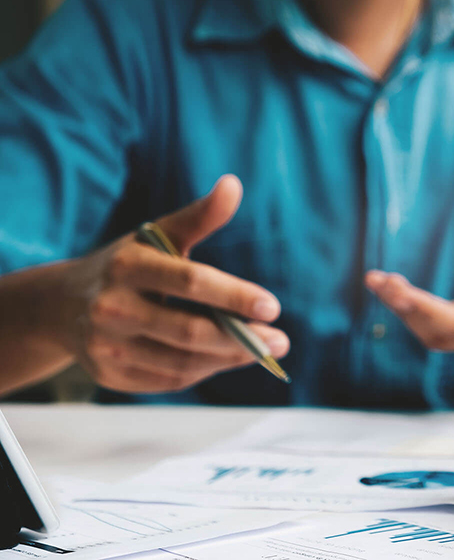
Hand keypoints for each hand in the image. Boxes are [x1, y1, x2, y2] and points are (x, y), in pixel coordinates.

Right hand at [47, 175, 288, 392]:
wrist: (61, 306)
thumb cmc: (127, 265)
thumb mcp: (157, 236)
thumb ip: (199, 216)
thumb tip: (234, 184)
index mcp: (128, 266)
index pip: (190, 282)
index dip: (234, 295)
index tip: (273, 307)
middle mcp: (112, 308)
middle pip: (189, 331)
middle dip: (242, 339)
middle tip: (281, 340)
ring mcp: (106, 346)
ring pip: (183, 363)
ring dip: (229, 359)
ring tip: (263, 350)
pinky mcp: (110, 375)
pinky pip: (169, 380)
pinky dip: (204, 371)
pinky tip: (226, 359)